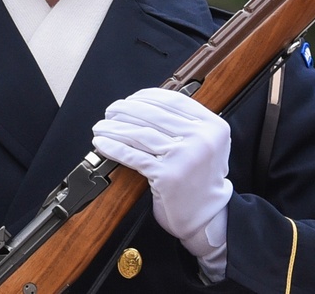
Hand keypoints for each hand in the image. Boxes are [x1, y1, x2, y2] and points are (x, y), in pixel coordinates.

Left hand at [92, 88, 231, 272]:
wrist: (207, 217)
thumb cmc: (201, 180)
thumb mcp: (206, 145)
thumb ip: (188, 124)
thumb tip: (147, 104)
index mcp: (213, 126)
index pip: (174, 101)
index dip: (147, 96)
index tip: (131, 99)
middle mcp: (201, 138)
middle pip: (154, 115)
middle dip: (126, 110)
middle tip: (111, 110)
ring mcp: (184, 157)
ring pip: (141, 134)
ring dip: (115, 127)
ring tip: (101, 126)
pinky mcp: (167, 175)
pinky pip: (134, 156)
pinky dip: (114, 147)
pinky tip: (102, 143)